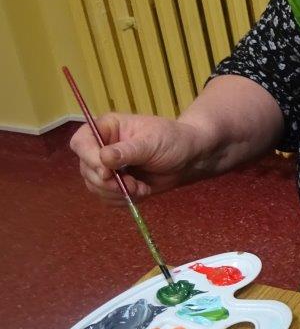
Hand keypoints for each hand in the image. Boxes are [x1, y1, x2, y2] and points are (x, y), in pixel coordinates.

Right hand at [70, 113, 209, 203]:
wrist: (189, 158)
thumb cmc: (173, 140)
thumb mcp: (152, 142)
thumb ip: (127, 151)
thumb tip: (103, 158)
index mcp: (106, 128)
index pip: (81, 142)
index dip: (89, 159)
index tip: (107, 172)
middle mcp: (101, 147)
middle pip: (86, 169)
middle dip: (108, 182)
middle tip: (132, 184)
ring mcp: (107, 167)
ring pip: (95, 186)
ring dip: (118, 193)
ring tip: (141, 187)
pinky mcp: (116, 184)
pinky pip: (108, 198)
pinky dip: (124, 200)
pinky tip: (142, 191)